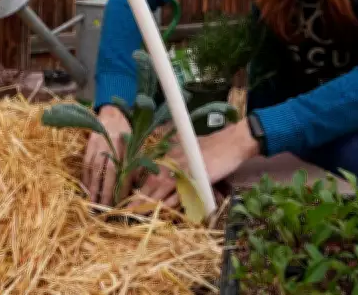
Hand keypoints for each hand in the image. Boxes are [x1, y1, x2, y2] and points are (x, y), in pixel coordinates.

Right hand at [82, 105, 131, 205]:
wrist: (112, 115)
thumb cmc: (128, 134)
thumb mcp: (137, 146)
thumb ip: (136, 165)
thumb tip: (135, 189)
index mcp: (126, 146)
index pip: (124, 171)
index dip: (122, 188)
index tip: (121, 203)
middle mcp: (111, 146)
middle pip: (107, 173)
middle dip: (106, 192)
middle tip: (105, 210)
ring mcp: (98, 146)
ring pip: (95, 170)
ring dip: (93, 188)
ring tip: (94, 204)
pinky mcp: (89, 147)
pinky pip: (86, 166)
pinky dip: (87, 179)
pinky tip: (88, 190)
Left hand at [131, 118, 260, 208]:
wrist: (231, 142)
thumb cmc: (212, 147)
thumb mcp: (188, 150)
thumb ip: (175, 159)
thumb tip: (166, 173)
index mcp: (170, 155)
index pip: (149, 172)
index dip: (138, 186)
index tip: (128, 199)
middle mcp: (173, 161)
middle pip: (152, 183)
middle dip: (138, 199)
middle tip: (126, 212)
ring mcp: (183, 170)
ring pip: (162, 189)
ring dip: (150, 203)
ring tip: (138, 215)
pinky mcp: (195, 178)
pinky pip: (179, 193)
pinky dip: (171, 203)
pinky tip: (163, 211)